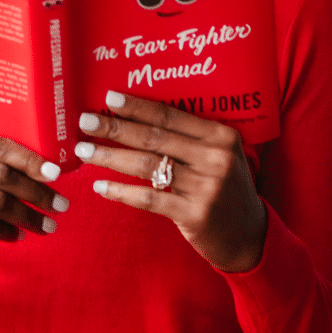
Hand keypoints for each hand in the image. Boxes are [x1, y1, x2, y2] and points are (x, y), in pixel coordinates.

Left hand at [76, 91, 267, 272]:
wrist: (248, 235)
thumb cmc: (223, 187)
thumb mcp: (217, 156)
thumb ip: (188, 138)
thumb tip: (135, 118)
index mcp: (221, 136)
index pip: (171, 115)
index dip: (137, 106)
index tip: (108, 97)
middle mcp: (215, 158)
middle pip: (154, 137)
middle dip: (115, 128)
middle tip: (84, 121)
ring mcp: (206, 187)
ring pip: (147, 165)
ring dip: (110, 157)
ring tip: (83, 151)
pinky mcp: (194, 214)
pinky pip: (148, 198)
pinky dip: (121, 191)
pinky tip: (100, 186)